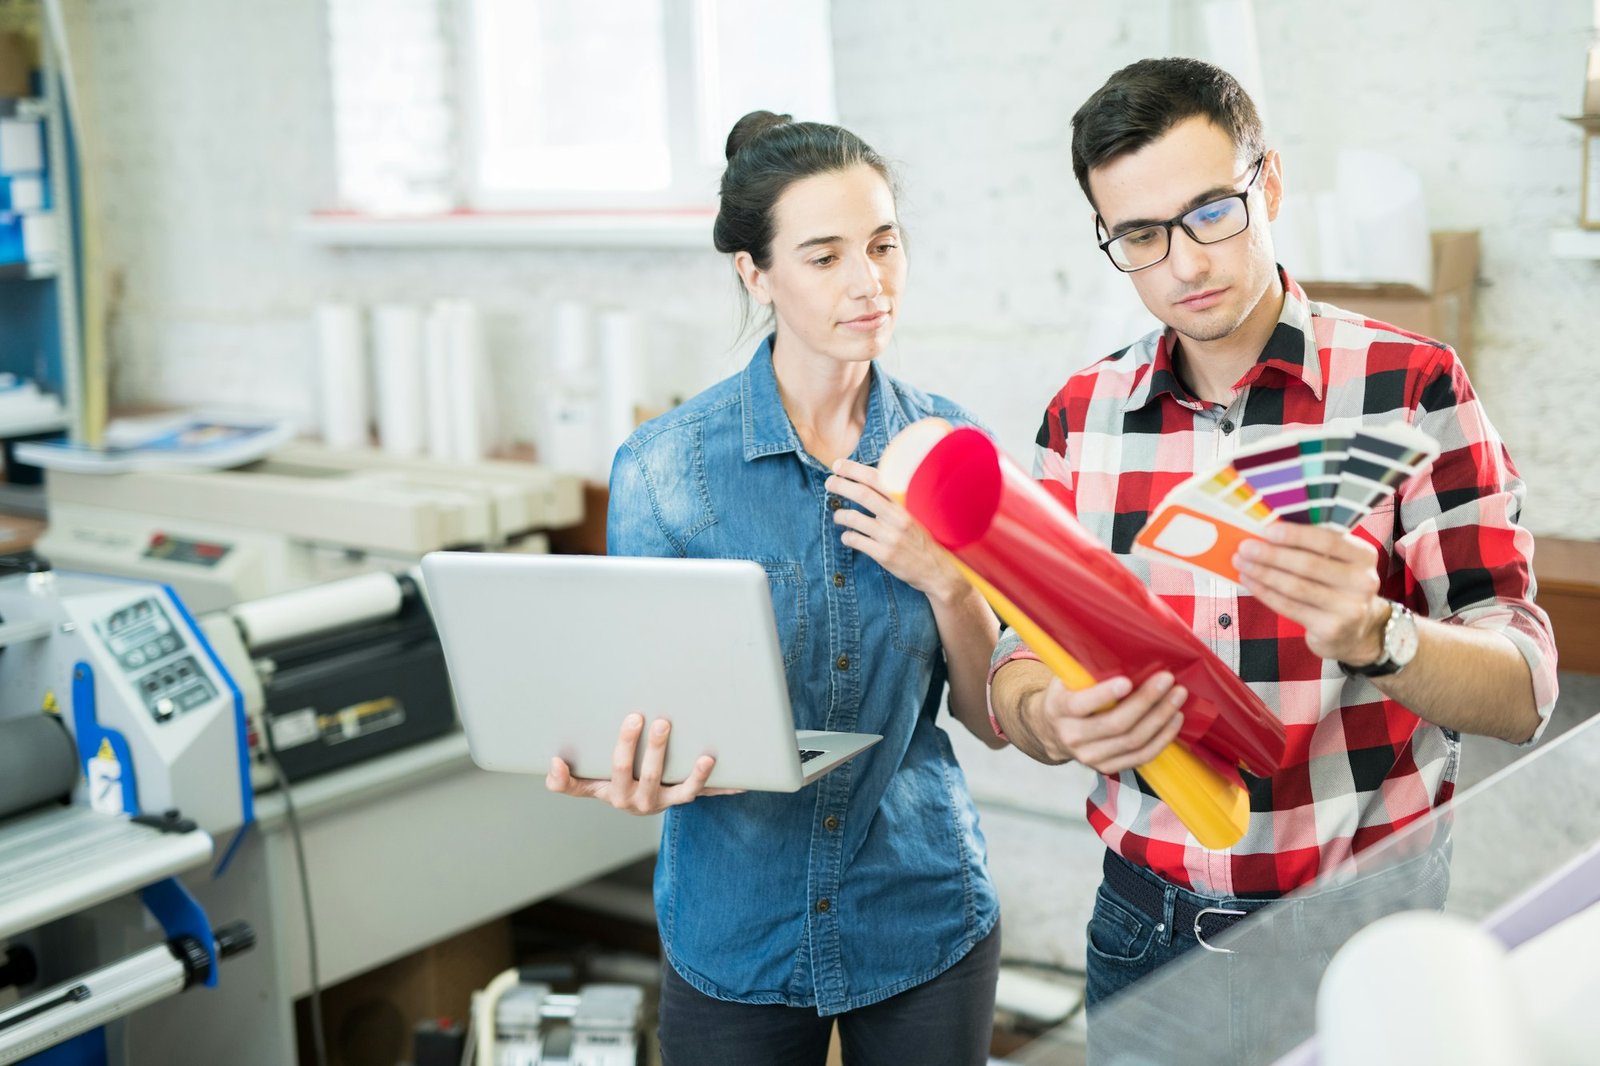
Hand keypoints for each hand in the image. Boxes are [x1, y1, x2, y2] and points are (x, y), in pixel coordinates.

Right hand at [544, 713, 744, 813]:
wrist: (634, 803)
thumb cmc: (609, 785)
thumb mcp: (587, 785)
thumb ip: (566, 781)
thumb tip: (553, 765)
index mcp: (616, 794)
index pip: (618, 768)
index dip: (623, 747)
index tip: (632, 717)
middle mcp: (643, 801)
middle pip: (650, 773)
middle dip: (654, 747)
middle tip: (659, 720)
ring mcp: (667, 801)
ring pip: (683, 790)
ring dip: (696, 774)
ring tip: (706, 758)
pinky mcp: (686, 799)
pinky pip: (707, 795)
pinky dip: (724, 788)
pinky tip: (744, 781)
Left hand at [826, 459, 965, 602]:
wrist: (937, 570)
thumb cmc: (922, 539)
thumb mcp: (915, 514)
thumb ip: (894, 500)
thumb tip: (868, 482)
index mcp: (906, 503)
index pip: (877, 479)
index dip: (854, 469)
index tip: (838, 465)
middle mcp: (899, 517)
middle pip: (862, 494)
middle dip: (841, 485)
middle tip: (829, 482)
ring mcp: (891, 536)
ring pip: (854, 518)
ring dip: (841, 514)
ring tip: (838, 515)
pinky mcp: (884, 555)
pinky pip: (856, 541)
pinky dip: (847, 536)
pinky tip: (848, 536)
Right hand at [1022, 671, 1187, 774]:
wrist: (1050, 731)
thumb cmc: (1066, 695)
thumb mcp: (1065, 679)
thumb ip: (1086, 670)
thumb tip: (1122, 646)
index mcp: (1059, 709)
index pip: (1082, 705)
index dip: (1105, 695)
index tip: (1127, 681)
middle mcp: (1073, 737)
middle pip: (1116, 724)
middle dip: (1146, 701)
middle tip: (1167, 681)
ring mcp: (1090, 756)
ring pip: (1133, 741)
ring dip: (1160, 719)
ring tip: (1177, 697)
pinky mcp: (1107, 767)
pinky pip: (1141, 757)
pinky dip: (1162, 739)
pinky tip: (1174, 720)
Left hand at [1234, 523, 1387, 663]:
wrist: (1356, 631)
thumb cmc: (1336, 586)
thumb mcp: (1337, 563)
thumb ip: (1311, 547)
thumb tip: (1265, 533)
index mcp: (1364, 556)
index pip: (1328, 541)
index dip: (1296, 535)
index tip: (1267, 530)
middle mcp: (1362, 582)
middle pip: (1309, 565)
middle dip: (1271, 555)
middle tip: (1245, 547)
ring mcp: (1349, 608)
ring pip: (1295, 587)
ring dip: (1263, 573)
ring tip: (1241, 563)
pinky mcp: (1331, 629)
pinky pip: (1289, 607)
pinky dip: (1264, 592)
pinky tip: (1249, 581)